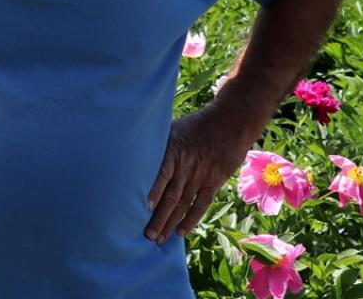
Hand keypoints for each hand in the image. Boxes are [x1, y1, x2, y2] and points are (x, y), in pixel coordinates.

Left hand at [145, 107, 253, 244]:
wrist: (230, 123)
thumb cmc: (196, 124)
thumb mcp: (172, 126)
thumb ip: (156, 141)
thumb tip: (132, 146)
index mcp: (172, 152)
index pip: (160, 175)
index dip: (152, 192)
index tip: (141, 208)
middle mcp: (185, 168)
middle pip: (170, 197)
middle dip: (158, 217)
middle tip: (147, 236)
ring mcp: (200, 177)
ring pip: (183, 204)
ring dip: (170, 223)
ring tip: (160, 239)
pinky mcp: (213, 182)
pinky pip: (201, 204)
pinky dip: (191, 219)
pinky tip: (181, 231)